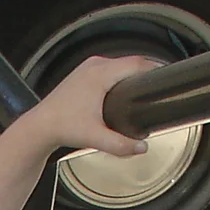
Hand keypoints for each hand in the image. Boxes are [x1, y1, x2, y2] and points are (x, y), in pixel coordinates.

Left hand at [27, 51, 161, 160]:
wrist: (41, 126)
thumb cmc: (62, 127)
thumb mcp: (95, 138)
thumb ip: (121, 145)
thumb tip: (142, 147)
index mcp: (100, 74)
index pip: (138, 63)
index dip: (156, 68)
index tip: (169, 76)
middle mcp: (95, 66)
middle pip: (132, 62)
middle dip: (149, 71)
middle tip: (164, 84)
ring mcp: (89, 67)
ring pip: (121, 63)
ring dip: (136, 72)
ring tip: (150, 85)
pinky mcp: (85, 72)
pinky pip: (112, 67)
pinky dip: (123, 74)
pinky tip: (130, 85)